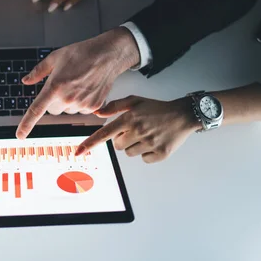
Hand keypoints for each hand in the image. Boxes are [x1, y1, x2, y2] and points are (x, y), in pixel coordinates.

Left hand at [16, 28, 139, 138]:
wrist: (107, 55)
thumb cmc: (81, 53)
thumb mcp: (55, 57)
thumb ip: (38, 72)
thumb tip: (26, 81)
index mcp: (55, 86)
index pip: (36, 110)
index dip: (26, 124)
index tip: (20, 135)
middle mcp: (68, 98)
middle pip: (52, 110)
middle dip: (53, 101)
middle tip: (62, 85)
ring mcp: (82, 104)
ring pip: (67, 111)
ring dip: (68, 102)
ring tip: (77, 83)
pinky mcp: (93, 107)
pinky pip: (80, 110)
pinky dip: (81, 102)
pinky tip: (86, 88)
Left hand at [76, 96, 200, 162]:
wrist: (182, 115)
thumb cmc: (156, 108)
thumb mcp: (135, 101)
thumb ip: (115, 106)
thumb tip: (97, 113)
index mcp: (129, 118)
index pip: (104, 133)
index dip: (90, 144)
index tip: (78, 152)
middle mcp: (138, 131)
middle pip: (117, 145)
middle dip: (122, 139)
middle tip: (135, 130)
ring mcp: (150, 143)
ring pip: (129, 153)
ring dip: (134, 146)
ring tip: (145, 135)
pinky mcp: (161, 153)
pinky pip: (144, 159)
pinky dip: (147, 153)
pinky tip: (154, 142)